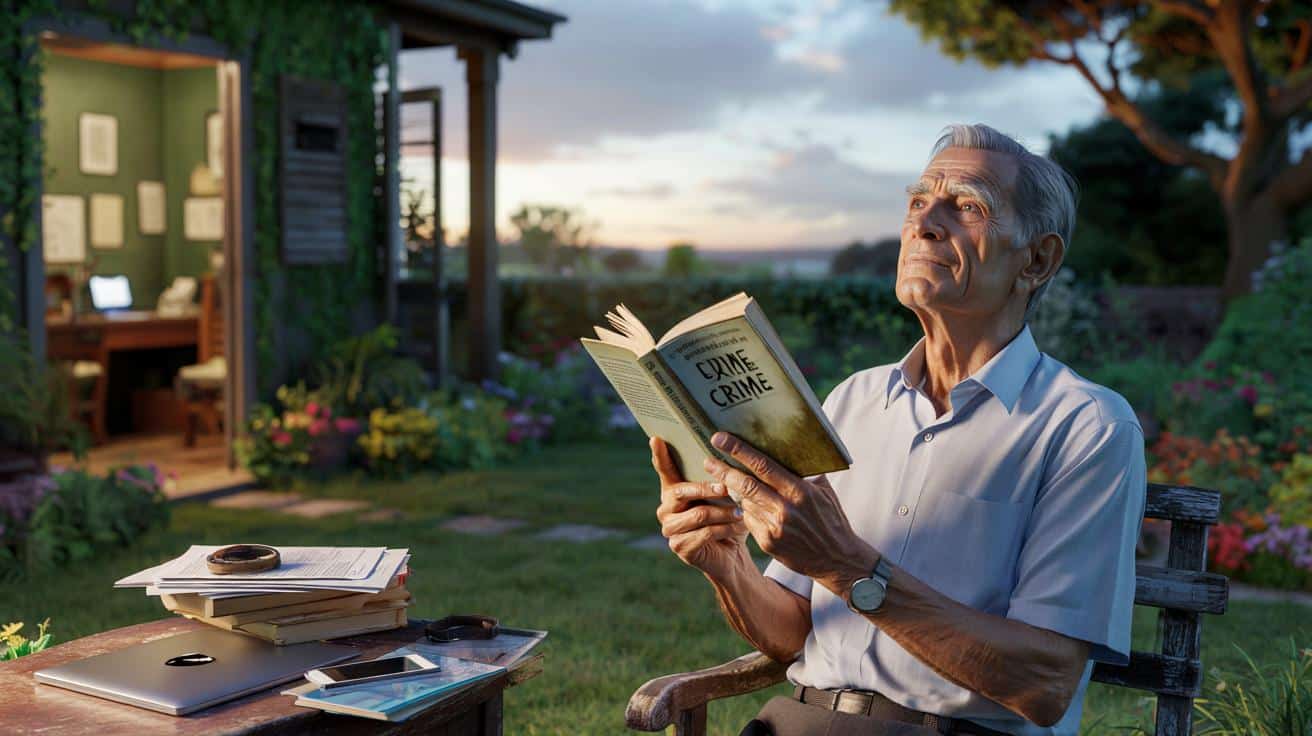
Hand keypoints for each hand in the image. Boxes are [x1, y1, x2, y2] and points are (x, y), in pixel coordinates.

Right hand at [651, 437, 748, 579]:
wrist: (732, 555)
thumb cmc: (728, 519)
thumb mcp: (724, 496)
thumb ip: (719, 478)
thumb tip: (728, 453)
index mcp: (673, 491)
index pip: (664, 469)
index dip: (659, 455)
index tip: (656, 439)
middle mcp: (665, 508)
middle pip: (681, 491)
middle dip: (706, 488)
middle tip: (725, 487)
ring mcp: (670, 529)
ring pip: (698, 514)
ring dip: (722, 512)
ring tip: (740, 512)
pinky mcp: (679, 547)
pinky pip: (704, 533)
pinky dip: (724, 529)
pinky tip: (737, 527)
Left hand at [703, 432, 876, 594]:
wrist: (837, 559)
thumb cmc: (832, 520)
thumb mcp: (825, 492)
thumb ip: (806, 473)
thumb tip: (790, 451)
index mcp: (800, 492)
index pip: (764, 466)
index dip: (740, 451)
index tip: (721, 439)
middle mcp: (785, 509)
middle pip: (746, 485)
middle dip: (723, 470)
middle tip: (707, 459)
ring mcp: (774, 528)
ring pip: (744, 503)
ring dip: (732, 490)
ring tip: (721, 478)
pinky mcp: (768, 543)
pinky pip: (749, 520)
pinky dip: (745, 510)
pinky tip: (744, 504)